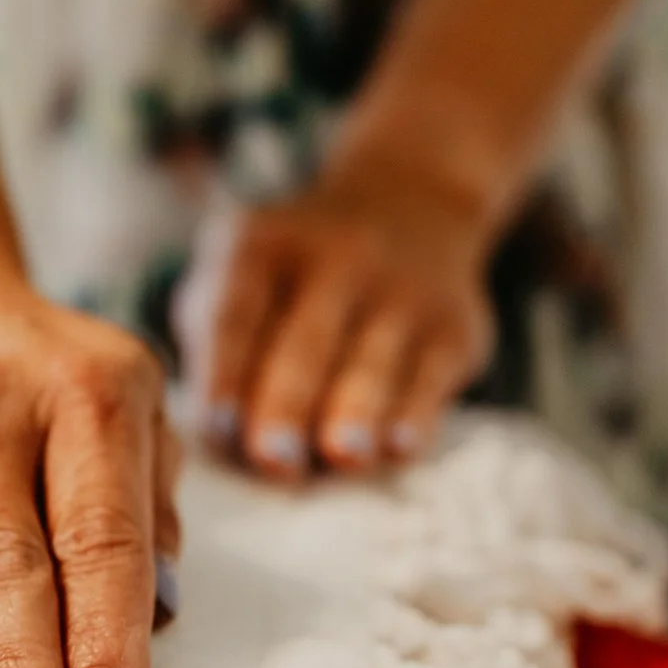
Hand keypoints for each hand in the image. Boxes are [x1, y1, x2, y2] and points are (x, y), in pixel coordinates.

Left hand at [175, 163, 494, 479]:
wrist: (409, 210)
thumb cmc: (293, 278)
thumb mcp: (239, 276)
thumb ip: (215, 344)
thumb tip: (213, 436)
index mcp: (260, 245)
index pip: (235, 314)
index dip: (224, 371)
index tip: (215, 425)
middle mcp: (336, 257)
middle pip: (306, 340)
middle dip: (287, 401)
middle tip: (272, 457)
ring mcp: (401, 289)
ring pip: (373, 359)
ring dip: (356, 410)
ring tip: (342, 455)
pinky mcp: (454, 326)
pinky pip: (431, 375)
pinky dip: (415, 412)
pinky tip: (399, 445)